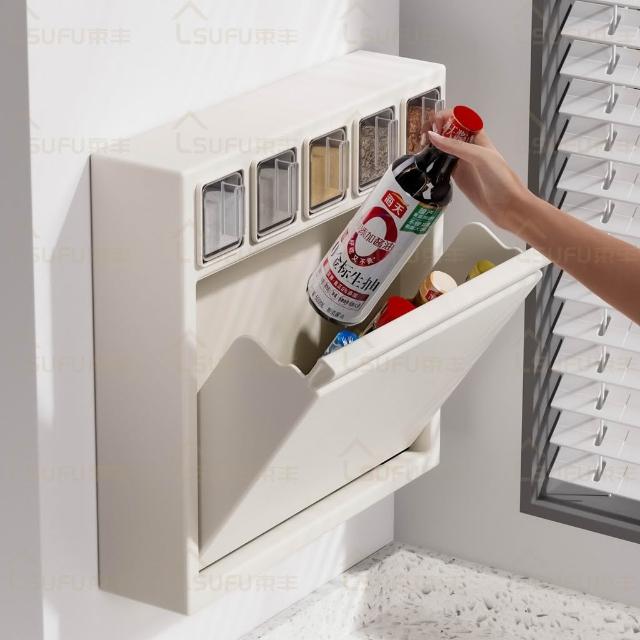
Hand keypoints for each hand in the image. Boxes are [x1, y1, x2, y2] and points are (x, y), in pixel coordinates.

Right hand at [425, 110, 532, 232]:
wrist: (508, 205)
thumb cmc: (501, 179)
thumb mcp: (479, 157)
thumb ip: (455, 146)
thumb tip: (433, 136)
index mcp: (478, 137)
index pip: (459, 118)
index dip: (446, 117)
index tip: (435, 125)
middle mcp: (469, 147)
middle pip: (448, 131)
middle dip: (435, 129)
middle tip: (424, 138)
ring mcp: (462, 162)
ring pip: (443, 147)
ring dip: (432, 145)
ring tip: (421, 148)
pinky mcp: (457, 176)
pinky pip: (442, 164)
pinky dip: (433, 161)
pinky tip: (426, 163)